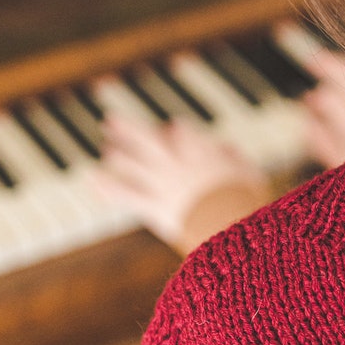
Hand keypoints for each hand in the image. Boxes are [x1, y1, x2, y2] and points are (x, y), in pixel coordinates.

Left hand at [89, 113, 271, 250]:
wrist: (230, 223)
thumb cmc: (246, 201)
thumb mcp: (250, 174)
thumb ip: (236, 159)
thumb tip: (229, 150)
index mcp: (201, 152)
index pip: (182, 131)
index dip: (176, 131)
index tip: (173, 129)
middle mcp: (176, 164)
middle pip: (147, 140)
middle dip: (129, 129)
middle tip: (110, 120)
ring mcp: (163, 184)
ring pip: (133, 164)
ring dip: (119, 156)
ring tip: (107, 149)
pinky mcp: (156, 207)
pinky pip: (128, 195)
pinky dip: (110, 188)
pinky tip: (94, 181)